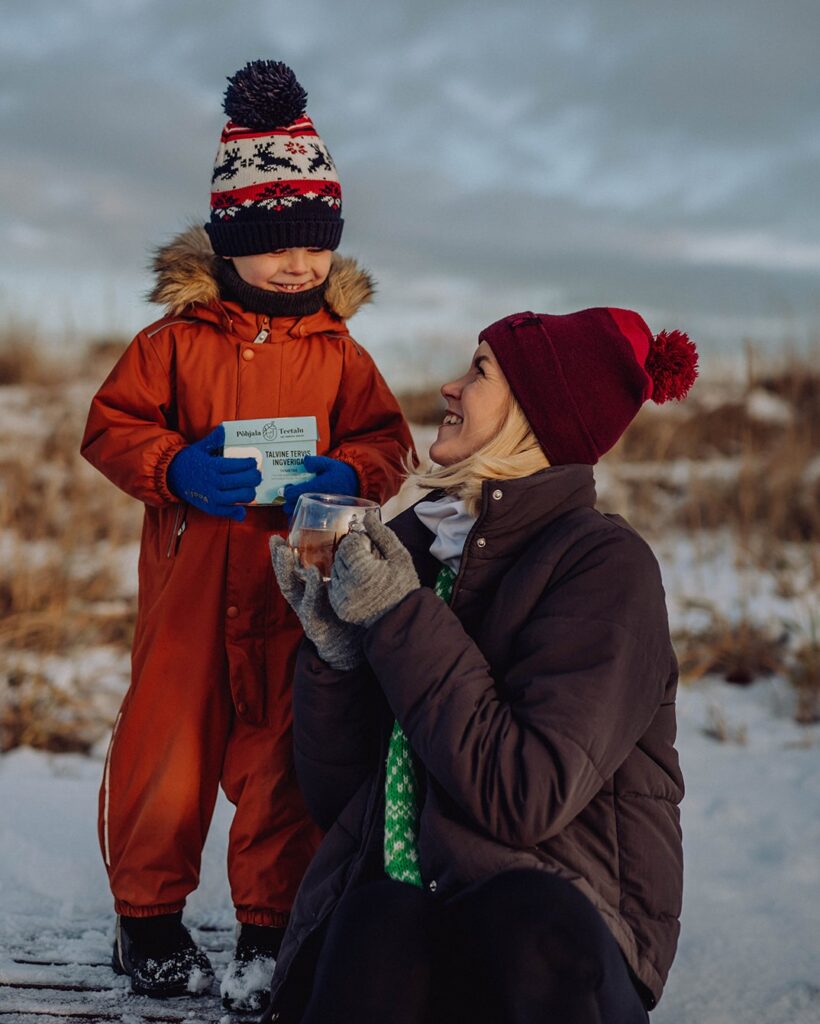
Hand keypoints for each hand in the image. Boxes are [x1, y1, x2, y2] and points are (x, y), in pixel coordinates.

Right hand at [166, 424, 261, 521]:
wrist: (171, 476)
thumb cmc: (188, 461)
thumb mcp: (200, 448)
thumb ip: (214, 439)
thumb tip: (224, 429)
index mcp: (211, 465)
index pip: (235, 465)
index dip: (248, 464)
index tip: (254, 462)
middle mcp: (212, 481)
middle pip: (240, 481)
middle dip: (253, 478)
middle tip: (257, 475)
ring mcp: (211, 496)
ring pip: (237, 497)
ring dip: (248, 493)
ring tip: (251, 488)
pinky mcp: (209, 507)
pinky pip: (226, 511)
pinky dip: (236, 511)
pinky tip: (243, 508)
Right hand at [270, 535, 363, 669]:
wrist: (354, 651)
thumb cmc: (350, 618)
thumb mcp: (343, 591)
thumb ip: (344, 571)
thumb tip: (353, 542)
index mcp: (309, 592)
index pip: (293, 570)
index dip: (283, 555)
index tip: (277, 537)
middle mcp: (304, 601)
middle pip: (286, 578)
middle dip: (278, 560)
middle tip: (275, 541)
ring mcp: (308, 614)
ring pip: (292, 591)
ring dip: (287, 570)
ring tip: (285, 552)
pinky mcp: (316, 626)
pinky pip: (311, 606)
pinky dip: (312, 589)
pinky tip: (313, 575)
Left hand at [282, 455, 358, 516]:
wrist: (357, 484)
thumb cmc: (341, 473)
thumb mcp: (329, 463)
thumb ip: (315, 462)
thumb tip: (304, 462)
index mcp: (316, 487)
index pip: (293, 493)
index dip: (286, 491)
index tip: (286, 488)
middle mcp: (316, 500)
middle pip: (292, 506)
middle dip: (287, 501)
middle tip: (290, 495)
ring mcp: (320, 510)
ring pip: (299, 514)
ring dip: (293, 509)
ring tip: (296, 501)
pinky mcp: (324, 515)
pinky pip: (308, 519)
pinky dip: (302, 515)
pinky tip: (304, 508)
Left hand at [329, 511, 419, 627]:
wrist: (403, 620)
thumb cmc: (404, 585)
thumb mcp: (400, 556)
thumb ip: (382, 534)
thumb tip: (368, 515)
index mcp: (363, 570)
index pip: (349, 544)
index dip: (360, 543)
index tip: (371, 550)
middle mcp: (348, 585)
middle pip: (340, 556)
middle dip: (352, 555)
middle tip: (369, 562)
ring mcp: (342, 598)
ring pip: (335, 571)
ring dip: (347, 568)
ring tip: (365, 575)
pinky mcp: (339, 608)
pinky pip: (334, 587)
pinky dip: (343, 583)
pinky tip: (360, 586)